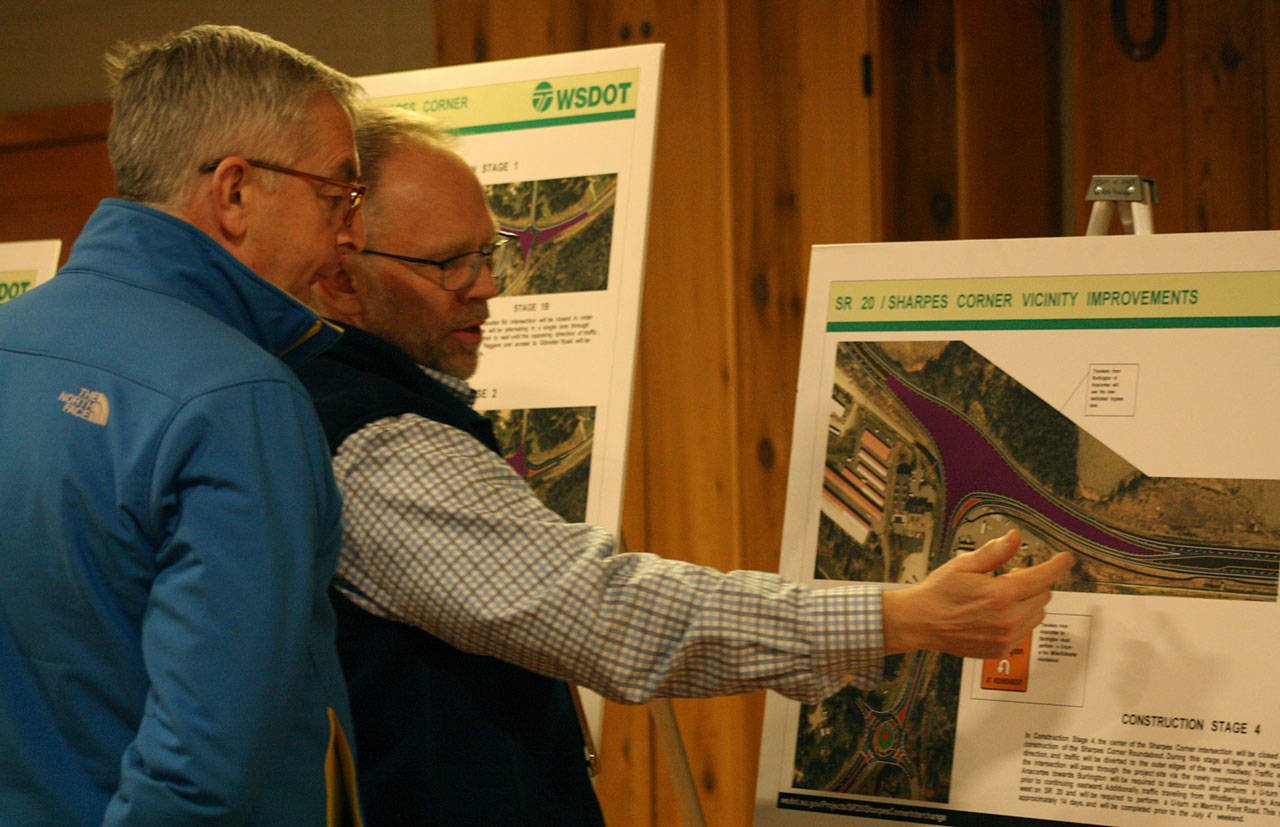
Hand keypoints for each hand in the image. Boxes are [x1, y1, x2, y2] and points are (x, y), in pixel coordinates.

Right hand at [880, 528, 1072, 658]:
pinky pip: (1025, 631)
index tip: (1065, 558)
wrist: (921, 622)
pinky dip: (1019, 619)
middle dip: (1034, 582)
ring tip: (1002, 596)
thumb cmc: (939, 592)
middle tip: (1010, 576)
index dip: (1057, 565)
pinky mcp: (1001, 649)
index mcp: (1001, 594)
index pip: (1042, 577)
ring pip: (1037, 614)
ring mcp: (1006, 636)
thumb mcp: (964, 565)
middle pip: (1043, 595)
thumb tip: (1015, 537)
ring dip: (1029, 602)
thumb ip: (994, 553)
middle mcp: (1008, 618)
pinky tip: (997, 613)